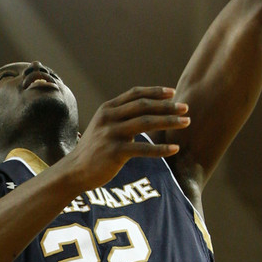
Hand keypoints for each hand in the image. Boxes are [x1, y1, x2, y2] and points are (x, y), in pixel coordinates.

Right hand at [64, 86, 189, 190]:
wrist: (75, 170)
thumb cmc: (94, 149)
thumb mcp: (104, 125)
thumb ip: (121, 116)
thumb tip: (146, 110)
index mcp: (108, 108)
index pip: (135, 94)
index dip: (155, 92)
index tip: (173, 93)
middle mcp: (109, 117)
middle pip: (143, 106)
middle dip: (167, 106)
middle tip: (186, 108)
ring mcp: (111, 134)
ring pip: (146, 123)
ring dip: (169, 122)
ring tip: (186, 122)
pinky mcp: (114, 152)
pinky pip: (143, 149)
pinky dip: (161, 149)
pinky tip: (175, 149)